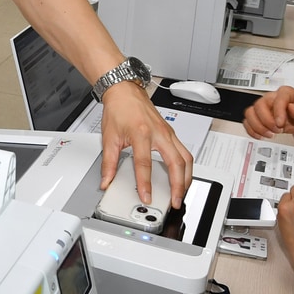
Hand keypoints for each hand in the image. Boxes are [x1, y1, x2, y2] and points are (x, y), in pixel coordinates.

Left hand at [99, 83, 192, 207]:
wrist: (125, 91)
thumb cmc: (118, 110)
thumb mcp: (109, 137)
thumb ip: (108, 163)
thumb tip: (106, 180)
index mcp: (141, 133)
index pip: (145, 164)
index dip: (145, 183)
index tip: (146, 196)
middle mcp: (158, 133)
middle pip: (175, 163)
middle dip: (178, 186)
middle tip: (174, 201)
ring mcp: (168, 133)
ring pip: (186, 158)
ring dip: (186, 178)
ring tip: (181, 193)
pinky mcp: (171, 133)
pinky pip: (185, 152)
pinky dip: (186, 167)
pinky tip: (183, 176)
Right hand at [244, 86, 293, 138]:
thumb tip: (292, 108)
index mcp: (286, 93)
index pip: (278, 99)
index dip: (278, 112)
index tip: (280, 123)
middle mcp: (272, 98)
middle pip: (259, 105)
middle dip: (267, 121)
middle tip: (277, 130)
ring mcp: (264, 107)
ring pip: (250, 113)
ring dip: (258, 126)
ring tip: (270, 134)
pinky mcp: (259, 117)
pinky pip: (248, 122)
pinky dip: (252, 131)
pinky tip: (261, 136)